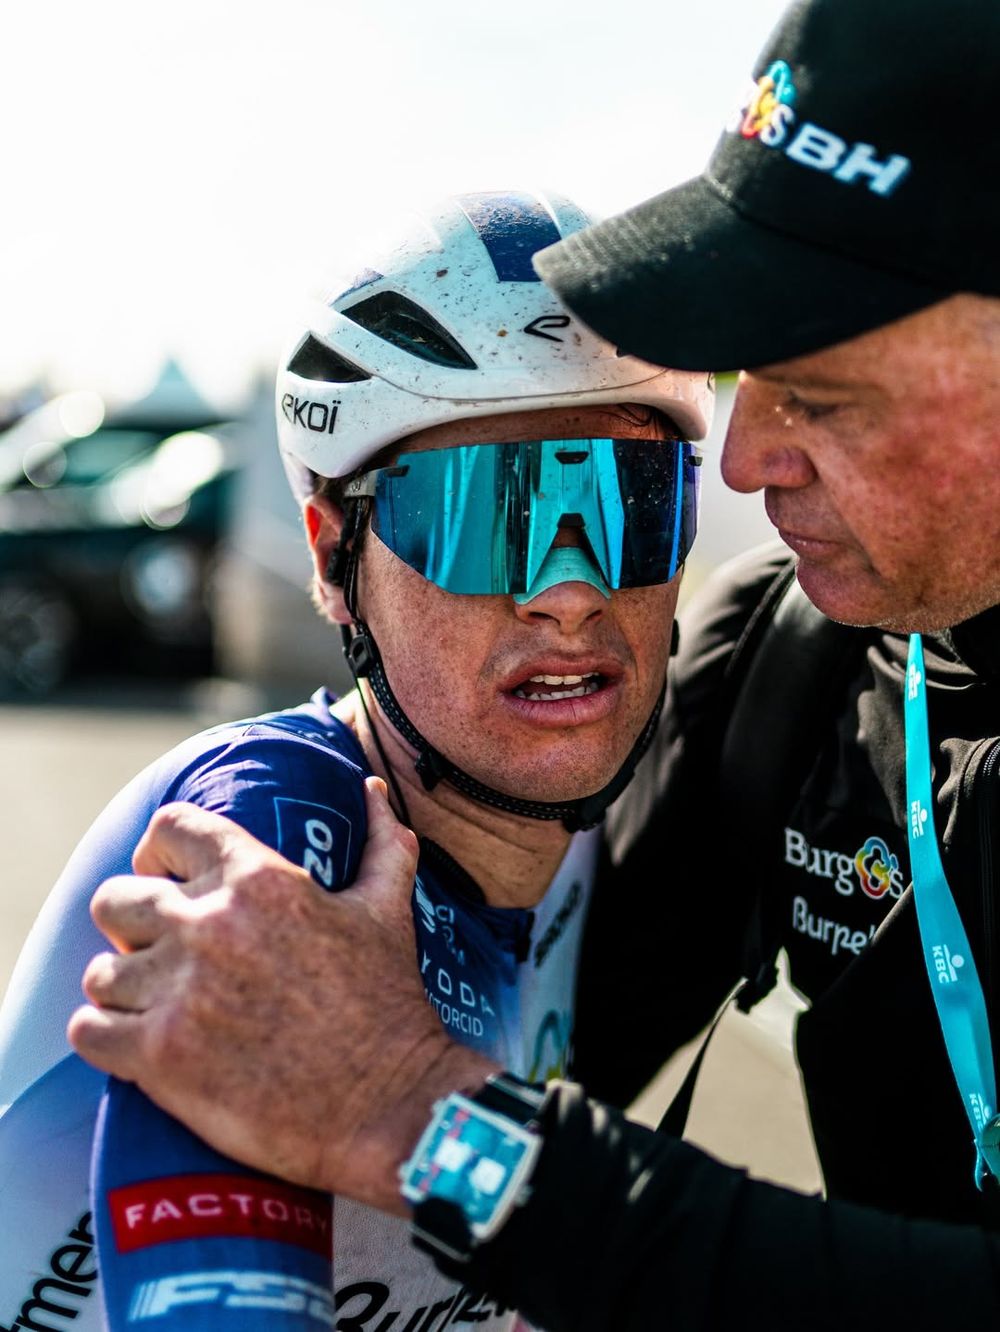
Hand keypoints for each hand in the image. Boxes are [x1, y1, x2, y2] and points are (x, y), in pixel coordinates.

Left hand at [68, 778, 497, 1211]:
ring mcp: (179, 990)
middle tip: (160, 954)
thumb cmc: (388, 1004)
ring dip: (124, 990)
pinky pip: (88, 1030)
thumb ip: (379, 843)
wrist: (388, 1103)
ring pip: (100, 971)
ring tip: (155, 1008)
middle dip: (131, 926)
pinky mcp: (159, 1055)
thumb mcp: (387, 911)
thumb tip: (374, 790)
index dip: (160, 853)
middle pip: (116, 900)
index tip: (166, 878)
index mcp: (258, 879)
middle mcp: (209, 924)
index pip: (170, 829)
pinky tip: (137, 1045)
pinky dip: (106, 1038)